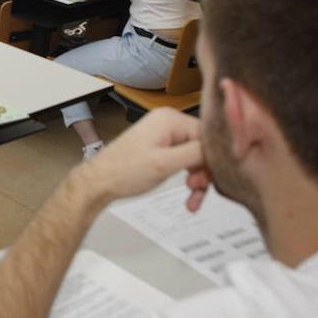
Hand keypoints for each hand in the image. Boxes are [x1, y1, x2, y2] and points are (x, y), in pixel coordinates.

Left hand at [74, 108, 206, 207]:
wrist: (98, 182)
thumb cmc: (122, 172)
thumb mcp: (165, 163)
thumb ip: (195, 153)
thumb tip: (219, 149)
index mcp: (169, 119)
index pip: (208, 135)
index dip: (212, 160)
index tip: (212, 180)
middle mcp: (167, 122)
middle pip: (202, 148)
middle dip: (203, 173)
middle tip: (197, 191)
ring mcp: (163, 135)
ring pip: (195, 158)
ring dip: (197, 180)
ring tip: (192, 198)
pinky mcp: (160, 147)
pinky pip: (183, 161)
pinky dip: (188, 178)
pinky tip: (189, 195)